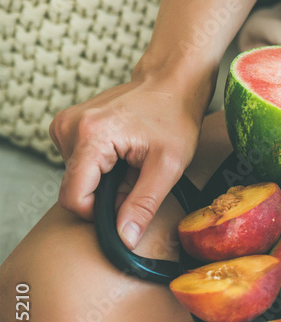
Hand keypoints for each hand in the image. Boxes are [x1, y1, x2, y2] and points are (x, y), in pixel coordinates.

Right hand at [49, 78, 203, 248]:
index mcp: (90, 136)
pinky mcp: (68, 125)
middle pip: (75, 188)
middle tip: (137, 175)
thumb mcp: (168, 167)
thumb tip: (123, 239)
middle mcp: (68, 127)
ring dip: (106, 179)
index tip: (126, 205)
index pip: (73, 198)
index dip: (99, 213)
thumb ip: (143, 205)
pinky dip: (102, 165)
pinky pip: (79, 163)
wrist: (171, 82)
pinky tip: (123, 152)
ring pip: (77, 178)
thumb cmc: (175, 117)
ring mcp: (65, 124)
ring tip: (133, 159)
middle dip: (106, 193)